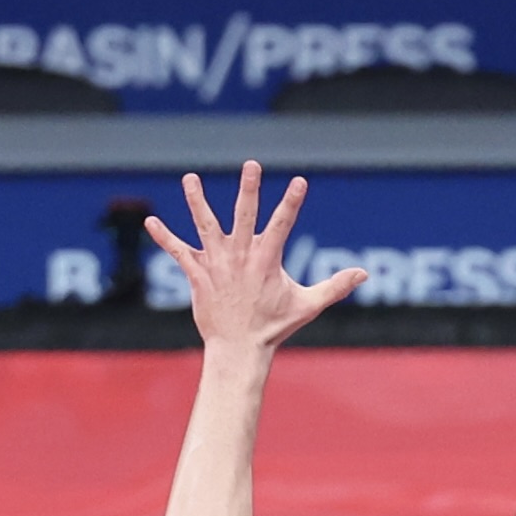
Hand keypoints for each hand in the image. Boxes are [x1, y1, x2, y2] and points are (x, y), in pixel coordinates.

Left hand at [146, 164, 363, 350]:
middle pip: (244, 215)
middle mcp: (240, 256)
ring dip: (196, 201)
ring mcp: (217, 263)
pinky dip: (164, 238)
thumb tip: (364, 275)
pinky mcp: (197, 275)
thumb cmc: (273, 328)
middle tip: (252, 165)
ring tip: (189, 178)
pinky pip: (178, 252)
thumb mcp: (307, 306)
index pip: (283, 224)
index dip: (292, 202)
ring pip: (205, 225)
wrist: (239, 350)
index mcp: (266, 259)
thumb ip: (335, 287)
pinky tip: (151, 222)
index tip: (299, 181)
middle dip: (249, 189)